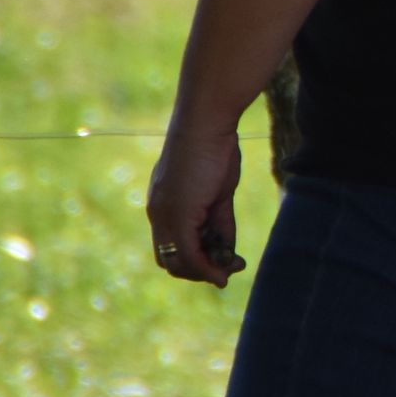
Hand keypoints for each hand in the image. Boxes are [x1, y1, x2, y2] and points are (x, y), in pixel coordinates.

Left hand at [147, 112, 246, 285]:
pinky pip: (189, 252)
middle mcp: (160, 214)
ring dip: (207, 271)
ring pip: (181, 260)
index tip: (221, 260)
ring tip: (234, 267)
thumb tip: (225, 248)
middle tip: (228, 269)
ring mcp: (167, 215)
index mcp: (164, 208)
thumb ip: (218, 220)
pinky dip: (208, 266)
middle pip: (173, 261)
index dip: (193, 263)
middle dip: (201, 271)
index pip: (171, 249)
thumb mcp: (218, 193)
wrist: (207, 125)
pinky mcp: (178, 213)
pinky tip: (228, 267)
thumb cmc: (213, 152)